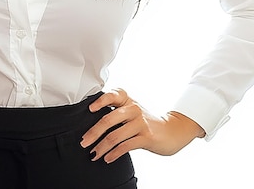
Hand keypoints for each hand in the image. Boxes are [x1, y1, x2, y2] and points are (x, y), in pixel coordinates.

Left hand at [80, 89, 204, 162]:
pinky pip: (126, 146)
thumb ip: (116, 112)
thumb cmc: (145, 121)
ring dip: (101, 147)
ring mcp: (140, 123)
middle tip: (84, 142)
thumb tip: (92, 123)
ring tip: (94, 154)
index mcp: (127, 99)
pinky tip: (108, 158)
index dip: (100, 101)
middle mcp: (133, 109)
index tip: (89, 110)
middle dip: (93, 132)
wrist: (170, 131)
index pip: (112, 95)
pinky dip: (114, 153)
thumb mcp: (131, 111)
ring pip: (115, 136)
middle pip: (109, 119)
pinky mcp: (146, 137)